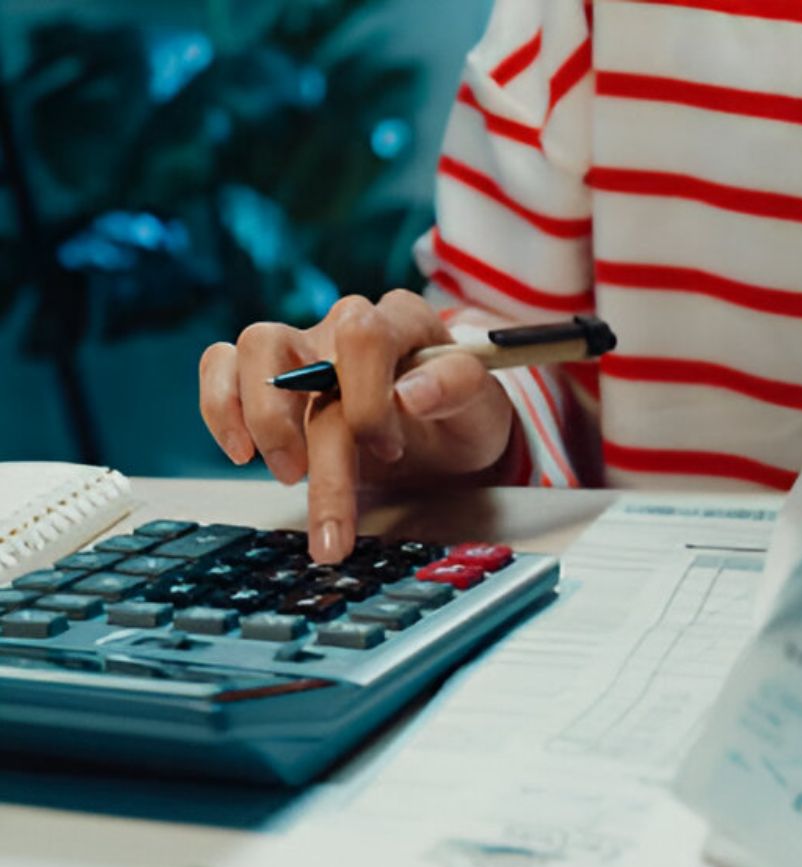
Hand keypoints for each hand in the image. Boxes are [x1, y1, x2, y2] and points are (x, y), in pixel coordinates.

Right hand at [199, 291, 517, 562]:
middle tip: (334, 509)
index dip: (369, 401)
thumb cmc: (459, 415)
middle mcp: (347, 324)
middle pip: (309, 360)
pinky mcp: (269, 371)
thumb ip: (457, 386)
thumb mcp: (481, 406)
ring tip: (290, 476)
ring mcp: (305, 344)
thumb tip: (412, 394)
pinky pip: (221, 363)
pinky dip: (220, 406)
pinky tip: (240, 450)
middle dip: (318, 447)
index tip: (389, 451)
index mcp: (403, 320)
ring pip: (256, 350)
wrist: (444, 434)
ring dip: (266, 422)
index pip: (366, 336)